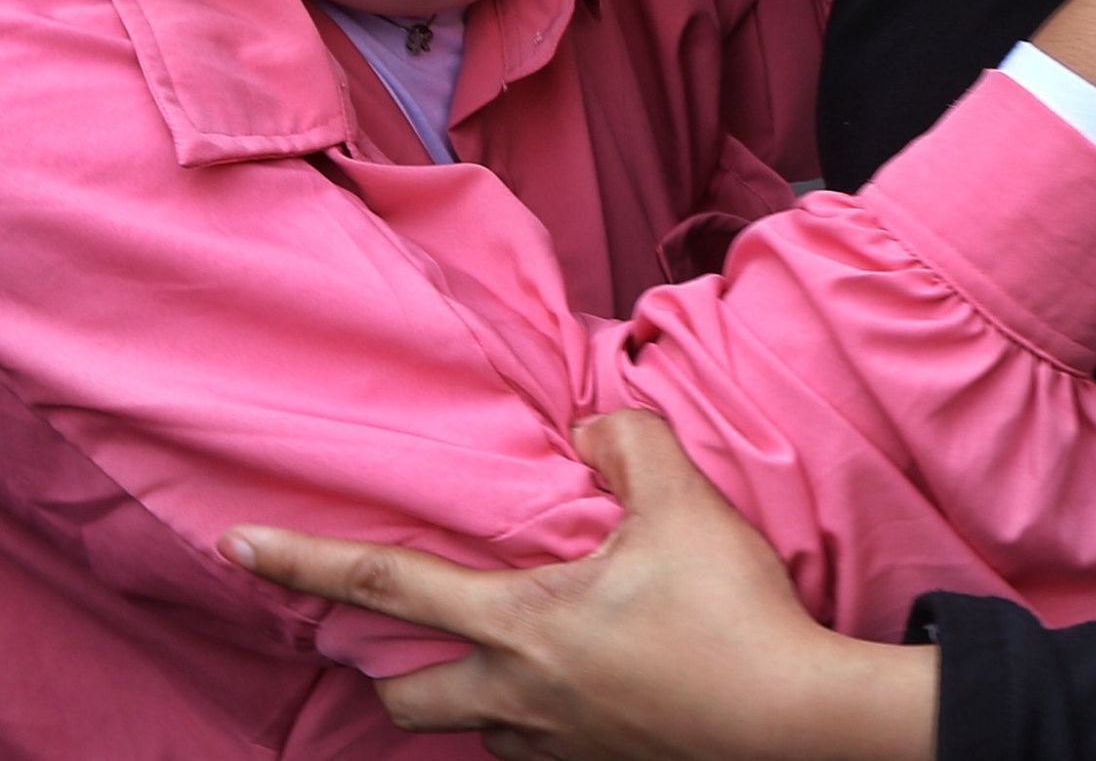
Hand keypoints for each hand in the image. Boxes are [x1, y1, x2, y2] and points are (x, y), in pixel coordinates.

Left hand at [220, 412, 936, 760]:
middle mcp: (518, 697)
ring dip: (468, 695)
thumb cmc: (731, 615)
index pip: (385, 581)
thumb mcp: (681, 500)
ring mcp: (557, 747)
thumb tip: (591, 427)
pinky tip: (574, 687)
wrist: (798, 726)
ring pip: (473, 730)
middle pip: (406, 696)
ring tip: (501, 655)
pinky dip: (532, 719)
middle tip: (382, 639)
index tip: (238, 549)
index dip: (304, 562)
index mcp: (519, 625)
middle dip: (381, 669)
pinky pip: (535, 749)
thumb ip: (625, 443)